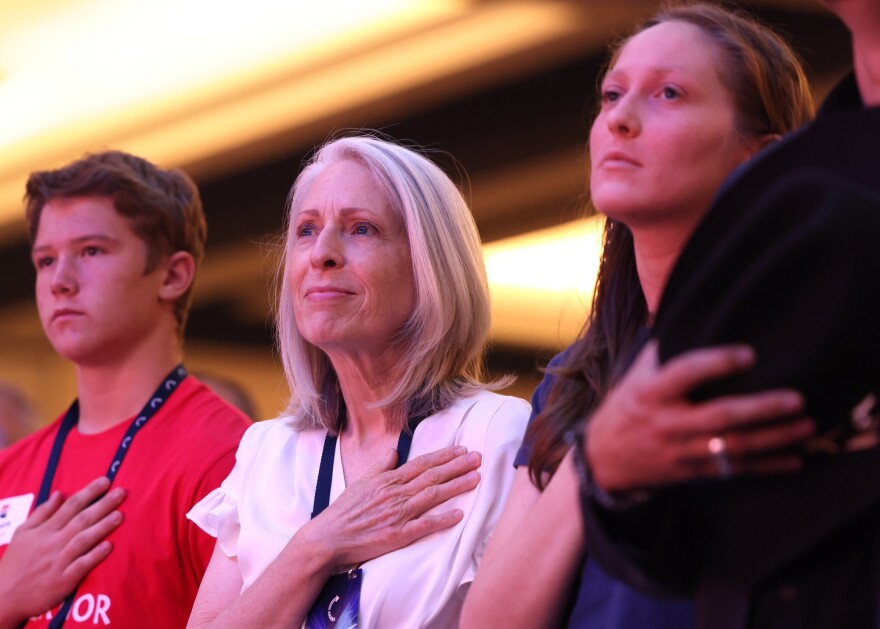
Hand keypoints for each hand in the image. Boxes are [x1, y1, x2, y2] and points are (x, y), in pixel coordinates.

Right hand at [0, 477, 126, 625]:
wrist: (3, 597)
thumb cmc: (15, 563)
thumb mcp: (22, 533)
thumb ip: (42, 513)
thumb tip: (60, 493)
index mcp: (44, 530)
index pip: (70, 506)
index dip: (88, 492)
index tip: (106, 481)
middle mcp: (52, 543)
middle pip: (80, 519)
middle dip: (102, 504)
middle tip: (121, 492)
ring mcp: (58, 561)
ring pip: (83, 540)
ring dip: (102, 527)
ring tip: (119, 515)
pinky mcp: (63, 580)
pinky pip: (81, 566)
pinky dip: (94, 556)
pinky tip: (109, 546)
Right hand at [298, 445, 480, 570]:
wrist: (329, 537)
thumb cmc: (345, 511)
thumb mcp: (361, 482)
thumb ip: (381, 466)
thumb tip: (394, 451)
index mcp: (388, 480)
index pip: (422, 463)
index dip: (444, 456)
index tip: (462, 450)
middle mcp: (395, 494)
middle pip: (432, 476)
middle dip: (457, 466)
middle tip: (478, 458)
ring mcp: (397, 514)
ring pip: (432, 496)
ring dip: (455, 486)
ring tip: (476, 479)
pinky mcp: (397, 535)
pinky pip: (423, 526)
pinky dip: (442, 520)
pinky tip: (459, 515)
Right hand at [587, 342, 813, 491]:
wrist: (603, 459)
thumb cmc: (627, 406)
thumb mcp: (636, 375)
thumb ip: (664, 348)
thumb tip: (689, 309)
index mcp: (650, 392)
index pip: (684, 374)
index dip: (717, 363)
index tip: (750, 354)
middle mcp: (666, 422)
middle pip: (718, 417)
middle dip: (760, 409)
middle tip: (796, 399)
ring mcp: (679, 451)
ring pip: (732, 447)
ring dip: (774, 439)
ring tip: (807, 427)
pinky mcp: (691, 472)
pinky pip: (734, 471)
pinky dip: (767, 467)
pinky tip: (795, 460)